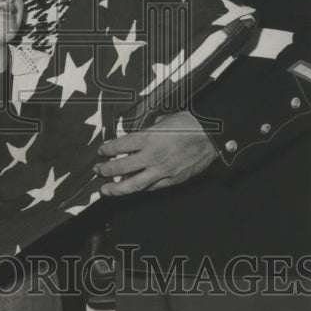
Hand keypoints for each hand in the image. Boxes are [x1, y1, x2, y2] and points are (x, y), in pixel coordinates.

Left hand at [94, 110, 217, 195]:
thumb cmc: (189, 123)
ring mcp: (162, 170)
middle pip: (121, 167)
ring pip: (133, 184)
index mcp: (148, 138)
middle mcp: (152, 156)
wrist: (212, 135)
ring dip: (117, 188)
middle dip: (106, 170)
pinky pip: (151, 188)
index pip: (120, 146)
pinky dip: (140, 189)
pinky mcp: (172, 180)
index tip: (100, 151)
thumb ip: (148, 130)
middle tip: (97, 170)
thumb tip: (136, 134)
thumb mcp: (163, 120)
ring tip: (106, 190)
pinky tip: (132, 189)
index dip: (107, 149)